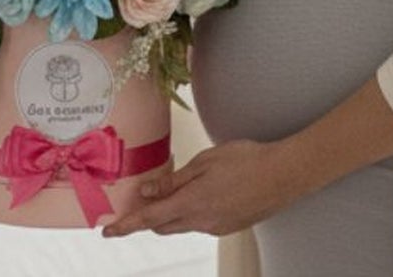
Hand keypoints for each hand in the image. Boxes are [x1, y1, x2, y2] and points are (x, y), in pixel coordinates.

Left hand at [100, 139, 294, 237]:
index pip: (149, 219)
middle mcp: (201, 222)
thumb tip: (147, 192)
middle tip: (138, 200)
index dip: (126, 226)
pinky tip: (200, 192)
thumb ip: (174, 181)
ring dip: (170, 212)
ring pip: (182, 224)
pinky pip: (200, 222)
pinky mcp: (229, 226)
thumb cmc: (246, 160)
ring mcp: (216, 227)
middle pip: (163, 225)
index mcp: (191, 204)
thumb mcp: (204, 162)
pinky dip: (190, 211)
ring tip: (171, 189)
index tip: (108, 232)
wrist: (284, 175)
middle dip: (148, 217)